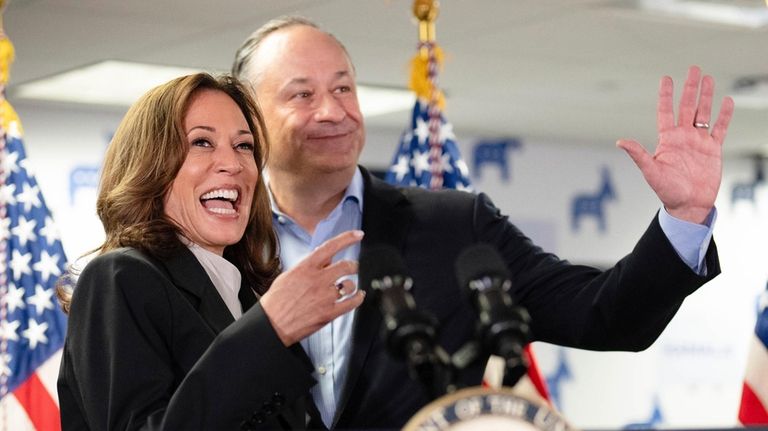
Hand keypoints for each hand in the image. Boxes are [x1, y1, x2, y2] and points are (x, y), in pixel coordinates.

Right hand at [259, 230, 364, 345]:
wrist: (272, 324)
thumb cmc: (277, 301)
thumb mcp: (289, 275)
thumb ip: (308, 266)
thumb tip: (325, 259)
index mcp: (306, 268)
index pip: (331, 247)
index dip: (347, 238)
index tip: (358, 235)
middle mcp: (317, 280)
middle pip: (346, 265)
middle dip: (353, 265)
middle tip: (353, 267)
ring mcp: (325, 297)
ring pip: (350, 285)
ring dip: (352, 285)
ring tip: (348, 287)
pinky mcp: (329, 313)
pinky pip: (352, 303)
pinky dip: (358, 298)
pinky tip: (358, 296)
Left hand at [617, 65, 734, 223]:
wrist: (688, 205)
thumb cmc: (667, 191)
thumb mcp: (650, 171)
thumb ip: (638, 154)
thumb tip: (619, 142)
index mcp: (667, 140)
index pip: (666, 111)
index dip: (666, 95)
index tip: (666, 78)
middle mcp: (682, 137)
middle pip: (687, 106)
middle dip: (690, 88)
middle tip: (694, 69)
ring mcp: (698, 142)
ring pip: (703, 113)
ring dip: (706, 96)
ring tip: (708, 78)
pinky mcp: (713, 150)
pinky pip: (719, 129)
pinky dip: (724, 116)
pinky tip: (726, 101)